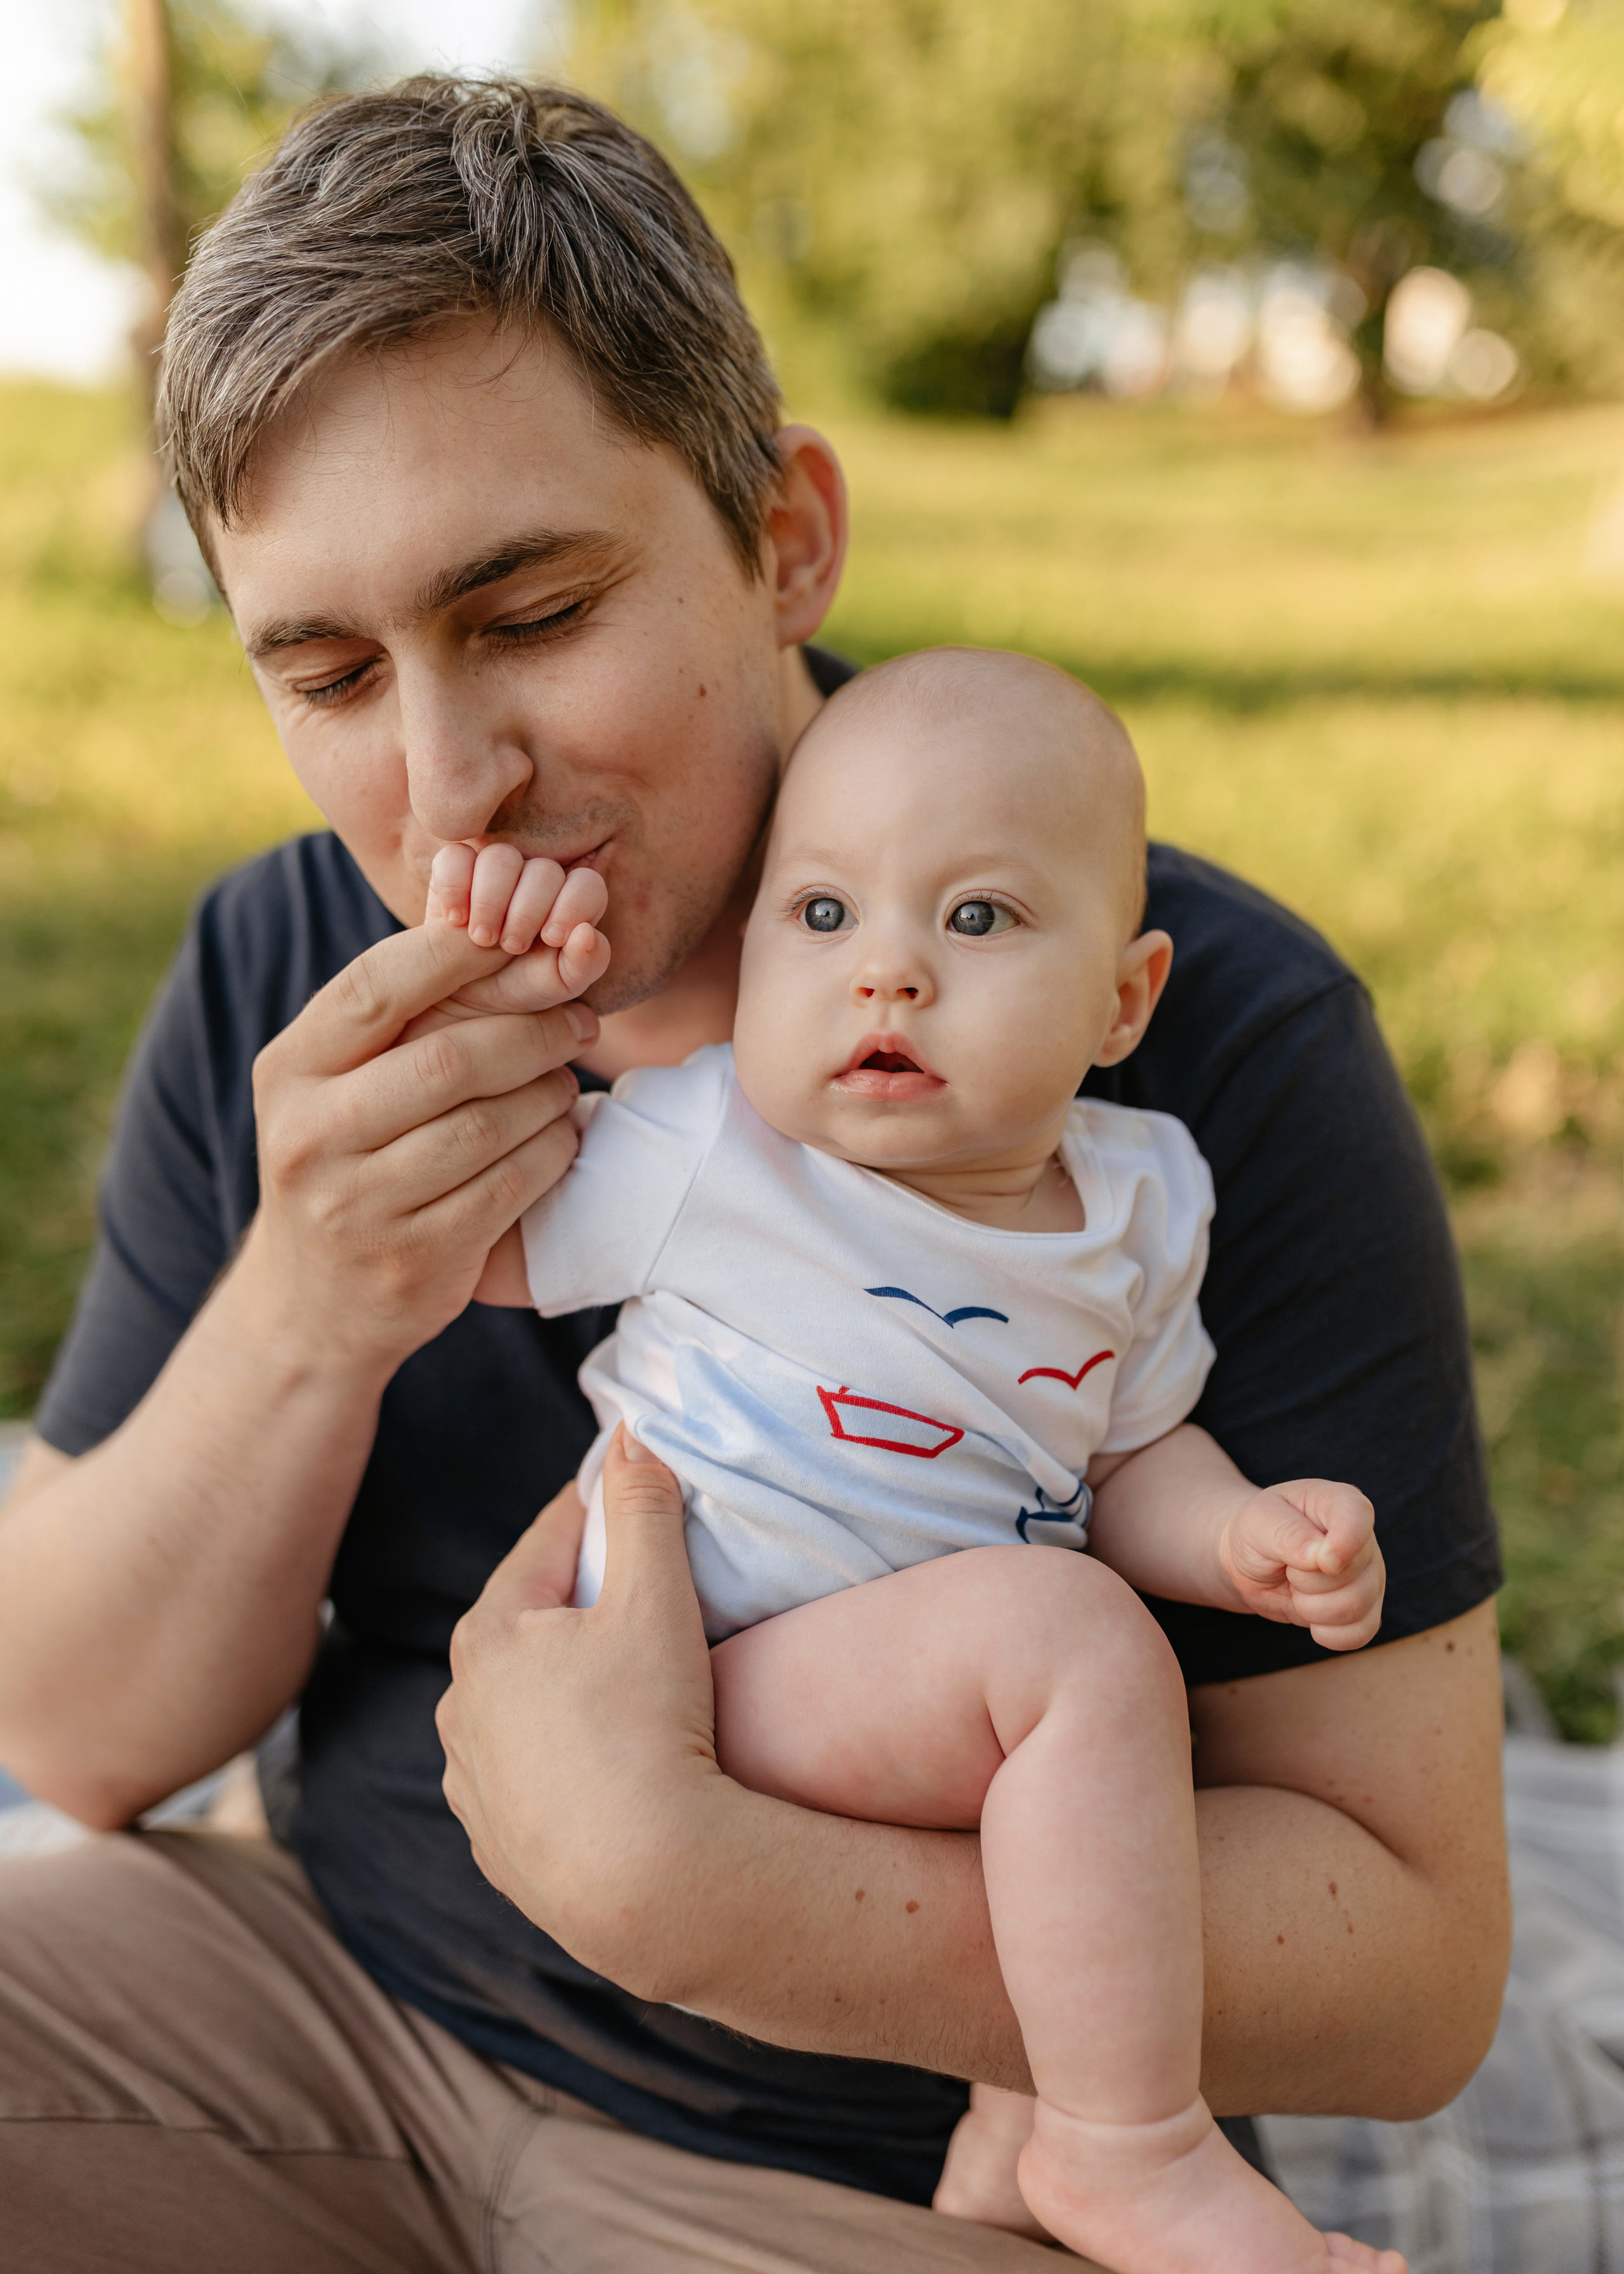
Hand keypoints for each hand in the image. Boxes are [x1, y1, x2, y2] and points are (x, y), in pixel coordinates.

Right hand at [245, 916, 597, 1380]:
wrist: (315, 1304)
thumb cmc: (347, 1159)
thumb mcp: (339, 1083)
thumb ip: (402, 1013)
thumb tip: (502, 924)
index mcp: (290, 1071)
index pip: (377, 987)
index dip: (461, 952)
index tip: (530, 934)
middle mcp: (312, 1136)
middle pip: (450, 1058)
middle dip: (533, 1028)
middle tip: (581, 1017)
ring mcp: (360, 1205)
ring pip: (489, 1123)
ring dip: (550, 1091)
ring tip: (568, 1077)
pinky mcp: (416, 1259)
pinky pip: (511, 1185)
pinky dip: (552, 1149)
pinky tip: (561, 1134)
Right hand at [422, 842, 610, 1022]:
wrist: (470, 995)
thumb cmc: (522, 985)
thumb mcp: (559, 984)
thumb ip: (585, 963)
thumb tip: (587, 933)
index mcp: (570, 902)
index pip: (586, 884)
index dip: (571, 907)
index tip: (550, 939)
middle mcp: (536, 878)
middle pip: (544, 870)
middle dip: (527, 912)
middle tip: (511, 947)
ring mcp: (496, 870)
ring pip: (501, 857)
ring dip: (490, 901)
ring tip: (481, 938)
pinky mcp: (456, 869)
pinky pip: (455, 856)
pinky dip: (455, 885)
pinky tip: (455, 919)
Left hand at [437, 1428, 724, 1994]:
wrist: (642, 1885)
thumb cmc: (648, 1727)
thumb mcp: (656, 1599)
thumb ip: (642, 1508)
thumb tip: (630, 1434)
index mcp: (487, 1635)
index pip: (548, 1542)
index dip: (599, 1512)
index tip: (634, 1494)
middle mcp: (459, 1706)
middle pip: (529, 1625)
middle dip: (580, 1601)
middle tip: (645, 1593)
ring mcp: (471, 1783)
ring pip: (520, 1704)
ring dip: (563, 1684)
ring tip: (626, 1687)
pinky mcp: (494, 1846)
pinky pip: (527, 1775)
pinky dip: (560, 1758)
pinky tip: (604, 1765)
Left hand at [1217, 1479, 1385, 1650]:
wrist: (1252, 1561)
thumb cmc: (1258, 1531)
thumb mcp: (1259, 1521)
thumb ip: (1288, 1534)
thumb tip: (1321, 1557)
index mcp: (1340, 1502)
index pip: (1358, 1516)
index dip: (1343, 1543)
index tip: (1320, 1561)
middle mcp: (1364, 1540)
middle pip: (1352, 1575)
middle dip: (1306, 1581)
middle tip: (1288, 1566)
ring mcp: (1370, 1577)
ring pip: (1355, 1608)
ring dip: (1311, 1608)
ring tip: (1297, 1587)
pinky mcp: (1366, 1610)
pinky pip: (1358, 1634)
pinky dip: (1327, 1633)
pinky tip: (1311, 1616)